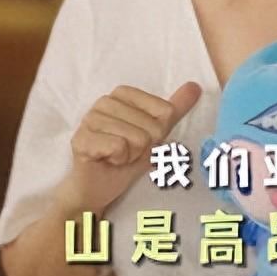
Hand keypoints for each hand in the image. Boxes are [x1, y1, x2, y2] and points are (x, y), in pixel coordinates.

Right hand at [55, 82, 201, 214]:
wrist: (98, 188)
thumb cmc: (127, 158)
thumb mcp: (156, 132)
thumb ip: (176, 108)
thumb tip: (195, 86)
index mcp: (123, 93)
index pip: (165, 111)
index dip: (157, 133)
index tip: (140, 140)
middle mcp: (104, 101)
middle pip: (151, 127)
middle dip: (144, 147)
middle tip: (126, 152)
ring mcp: (90, 119)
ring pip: (136, 138)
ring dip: (131, 155)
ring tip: (117, 156)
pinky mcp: (81, 139)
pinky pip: (118, 147)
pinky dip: (118, 160)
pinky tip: (106, 161)